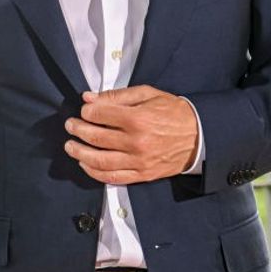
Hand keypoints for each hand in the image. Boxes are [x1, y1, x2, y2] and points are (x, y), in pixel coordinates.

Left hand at [64, 85, 198, 183]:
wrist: (200, 136)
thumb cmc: (173, 112)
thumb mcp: (147, 94)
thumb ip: (116, 95)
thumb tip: (88, 98)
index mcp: (137, 118)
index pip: (99, 115)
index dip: (86, 111)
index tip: (84, 110)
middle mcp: (136, 142)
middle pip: (95, 137)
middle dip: (77, 130)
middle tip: (70, 125)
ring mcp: (139, 161)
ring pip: (100, 161)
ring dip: (79, 153)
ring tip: (70, 146)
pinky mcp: (142, 174)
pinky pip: (112, 178)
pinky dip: (94, 172)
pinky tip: (85, 164)